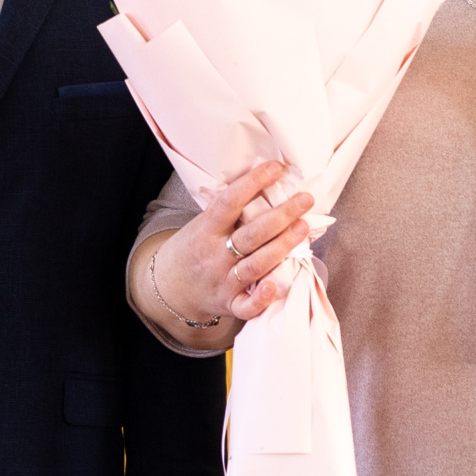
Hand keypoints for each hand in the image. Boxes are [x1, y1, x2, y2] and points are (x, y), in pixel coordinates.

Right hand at [155, 161, 315, 329]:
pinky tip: (276, 286)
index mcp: (206, 230)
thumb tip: (265, 182)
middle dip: (281, 216)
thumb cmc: (195, 248)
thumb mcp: (202, 224)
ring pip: (255, 265)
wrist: (170, 287)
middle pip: (251, 235)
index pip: (229, 202)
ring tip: (304, 227)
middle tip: (305, 199)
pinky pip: (246, 306)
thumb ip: (228, 212)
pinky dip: (261, 299)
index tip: (276, 168)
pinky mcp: (229, 304)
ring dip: (282, 247)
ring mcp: (222, 281)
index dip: (252, 184)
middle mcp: (214, 255)